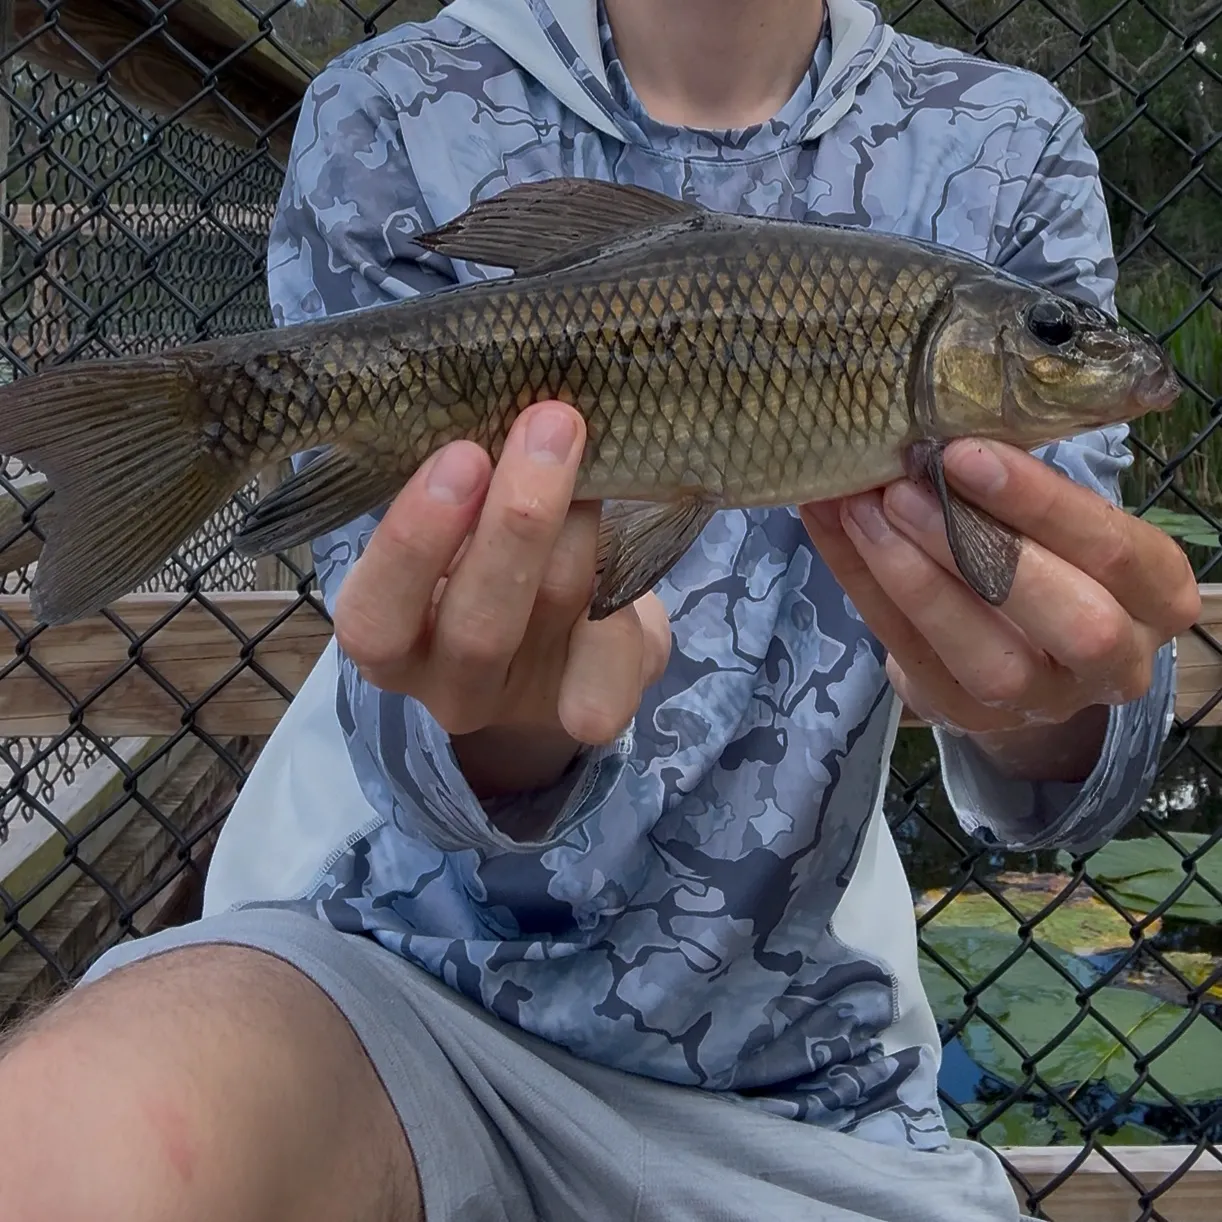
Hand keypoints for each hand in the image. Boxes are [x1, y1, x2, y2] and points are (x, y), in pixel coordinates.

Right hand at [333, 400, 670, 799]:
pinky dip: (624, 613)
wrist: (550, 641)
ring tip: (594, 460)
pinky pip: (611, 677)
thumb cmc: (482, 553)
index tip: (460, 455)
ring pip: (556, 613)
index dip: (413, 542)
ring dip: (582, 524)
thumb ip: (465, 484)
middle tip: (550, 425)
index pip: (374, 616)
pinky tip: (624, 555)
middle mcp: (449, 683)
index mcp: (391, 637)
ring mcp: (522, 703)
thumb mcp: (458, 521)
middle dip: (519, 522)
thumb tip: (515, 400)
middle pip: (478, 628)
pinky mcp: (586, 709)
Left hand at [800, 438, 1199, 781]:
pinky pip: (908, 654)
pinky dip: (863, 584)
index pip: (1114, 549)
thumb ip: (1020, 486)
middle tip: (903, 488)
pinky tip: (832, 526)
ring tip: (859, 509)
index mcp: (1155, 595)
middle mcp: (1113, 661)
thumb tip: (941, 417)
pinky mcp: (964, 715)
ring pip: (986, 658)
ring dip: (913, 578)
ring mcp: (1038, 702)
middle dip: (978, 548)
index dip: (1040, 503)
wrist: (1015, 651)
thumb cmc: (1044, 559)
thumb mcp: (1057, 523)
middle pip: (1071, 619)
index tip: (962, 452)